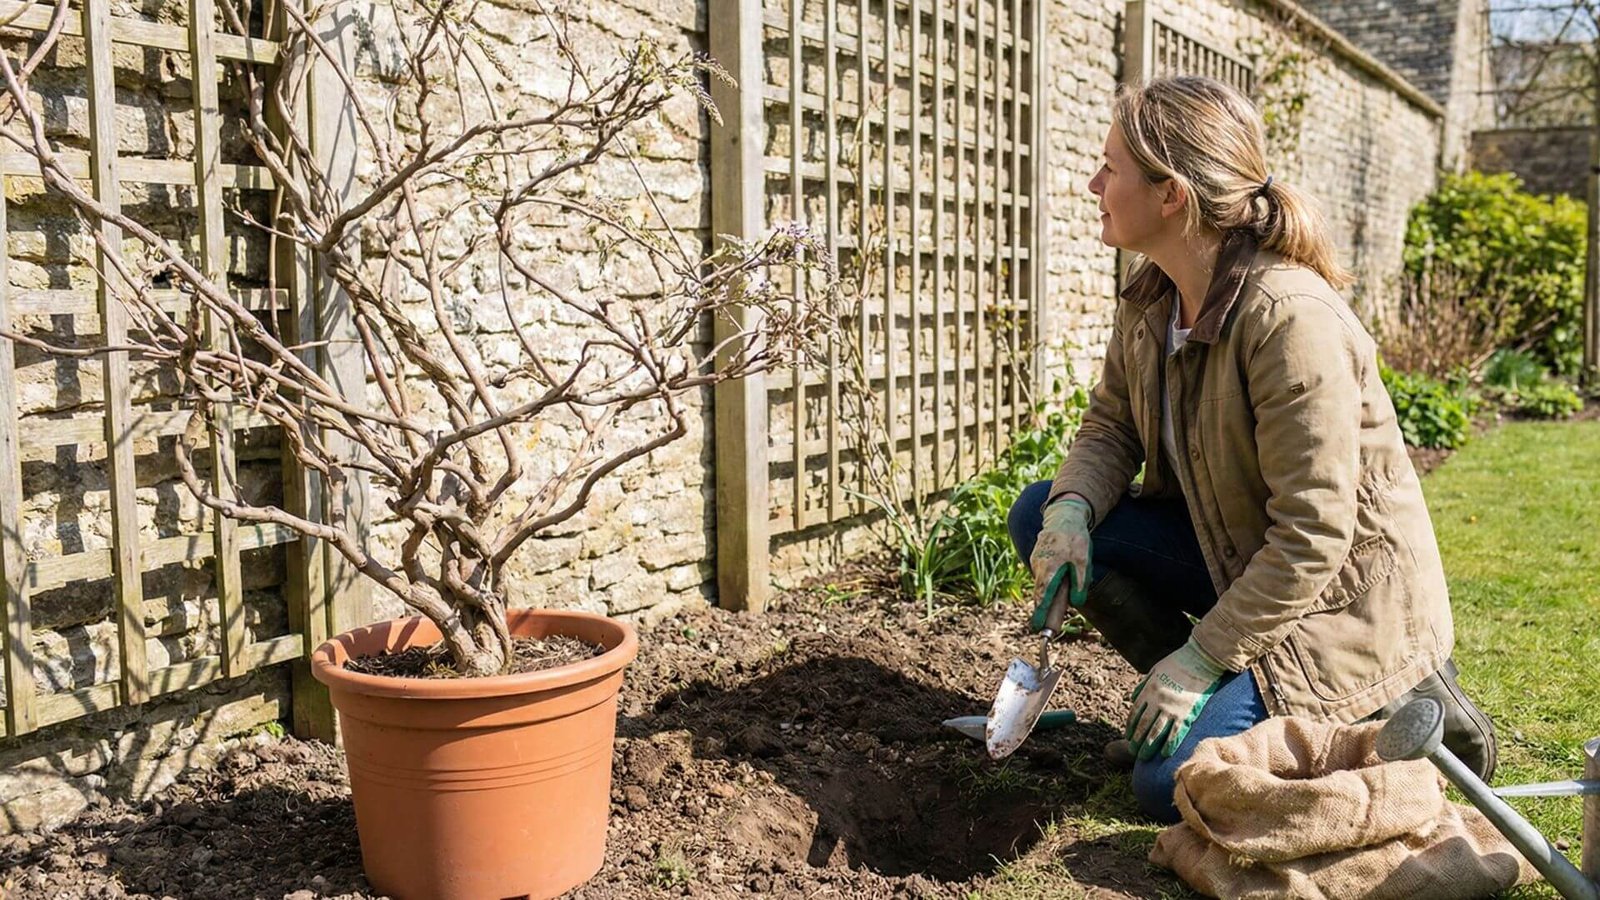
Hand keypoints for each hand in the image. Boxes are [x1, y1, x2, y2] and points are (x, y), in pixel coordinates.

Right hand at [1028, 498, 1092, 633]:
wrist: (1063, 516)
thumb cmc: (1074, 539)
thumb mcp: (1083, 562)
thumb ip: (1079, 584)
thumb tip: (1076, 604)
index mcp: (1049, 570)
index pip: (1043, 597)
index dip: (1040, 613)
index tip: (1037, 627)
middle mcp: (1038, 567)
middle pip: (1040, 593)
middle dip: (1044, 608)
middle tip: (1046, 624)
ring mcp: (1036, 562)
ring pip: (1042, 584)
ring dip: (1049, 593)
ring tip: (1059, 590)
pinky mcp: (1037, 558)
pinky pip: (1042, 575)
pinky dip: (1048, 582)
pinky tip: (1059, 575)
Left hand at [1125, 639, 1226, 760]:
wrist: (1200, 660)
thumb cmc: (1177, 663)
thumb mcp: (1154, 670)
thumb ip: (1143, 685)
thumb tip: (1133, 698)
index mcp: (1148, 691)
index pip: (1135, 713)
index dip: (1131, 727)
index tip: (1128, 737)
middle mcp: (1157, 701)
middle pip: (1143, 725)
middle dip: (1136, 741)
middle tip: (1133, 752)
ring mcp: (1172, 709)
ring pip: (1156, 732)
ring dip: (1148, 746)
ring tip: (1143, 758)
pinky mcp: (1186, 713)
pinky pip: (1176, 732)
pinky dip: (1169, 744)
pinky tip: (1165, 754)